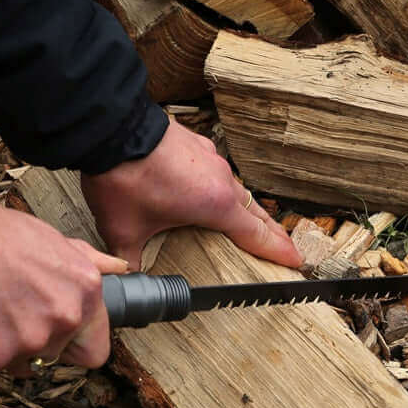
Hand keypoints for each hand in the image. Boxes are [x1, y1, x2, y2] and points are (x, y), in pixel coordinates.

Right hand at [0, 192, 127, 374]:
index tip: (52, 330)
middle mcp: (61, 322)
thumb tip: (117, 268)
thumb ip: (86, 261)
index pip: (93, 351)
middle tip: (2, 306)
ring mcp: (25, 344)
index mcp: (83, 294)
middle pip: (49, 356)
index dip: (71, 344)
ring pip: (13, 362)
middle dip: (28, 339)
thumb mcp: (50, 238)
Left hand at [81, 118, 302, 270]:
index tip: (296, 262)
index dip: (277, 251)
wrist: (110, 130)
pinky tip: (205, 191)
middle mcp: (219, 178)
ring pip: (234, 188)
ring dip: (242, 207)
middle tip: (284, 246)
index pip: (256, 234)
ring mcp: (208, 157)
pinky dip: (217, 186)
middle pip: (253, 211)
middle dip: (269, 232)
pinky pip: (214, 171)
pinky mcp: (192, 143)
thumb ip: (131, 259)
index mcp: (215, 203)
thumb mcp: (124, 231)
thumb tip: (128, 278)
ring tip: (246, 222)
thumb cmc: (123, 179)